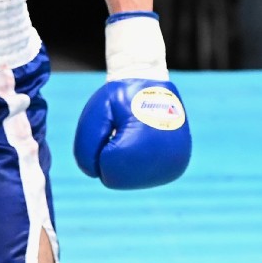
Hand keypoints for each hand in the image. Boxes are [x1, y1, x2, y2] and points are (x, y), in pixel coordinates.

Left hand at [73, 12, 190, 188]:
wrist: (152, 83)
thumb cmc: (121, 96)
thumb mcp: (96, 113)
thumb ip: (85, 146)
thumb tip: (93, 173)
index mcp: (142, 150)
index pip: (104, 170)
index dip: (101, 147)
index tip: (114, 125)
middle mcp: (164, 164)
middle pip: (116, 179)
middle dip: (111, 155)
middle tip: (123, 129)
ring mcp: (173, 167)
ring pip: (129, 179)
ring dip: (124, 160)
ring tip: (135, 134)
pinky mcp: (176, 168)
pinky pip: (143, 176)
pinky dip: (137, 162)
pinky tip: (143, 142)